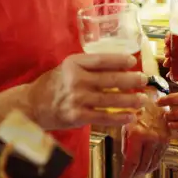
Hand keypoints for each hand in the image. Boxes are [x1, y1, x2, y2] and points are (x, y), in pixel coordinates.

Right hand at [28, 53, 148, 129]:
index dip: (120, 60)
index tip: (133, 61)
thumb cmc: (54, 83)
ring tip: (143, 100)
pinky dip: (119, 118)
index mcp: (74, 63)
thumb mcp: (67, 67)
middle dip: (131, 80)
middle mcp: (76, 79)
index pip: (102, 60)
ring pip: (110, 100)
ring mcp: (77, 99)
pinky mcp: (77, 116)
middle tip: (145, 80)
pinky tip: (131, 117)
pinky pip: (104, 117)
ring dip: (130, 100)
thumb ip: (88, 66)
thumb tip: (118, 67)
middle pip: (110, 79)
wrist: (33, 105)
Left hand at [120, 88, 170, 177]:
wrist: (153, 97)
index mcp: (138, 134)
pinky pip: (160, 156)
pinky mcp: (168, 139)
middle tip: (130, 175)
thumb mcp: (125, 125)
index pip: (132, 161)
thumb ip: (126, 144)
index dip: (127, 174)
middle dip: (135, 173)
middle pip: (143, 165)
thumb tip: (127, 159)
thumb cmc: (136, 108)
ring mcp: (161, 139)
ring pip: (153, 163)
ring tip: (138, 171)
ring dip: (145, 169)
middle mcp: (151, 139)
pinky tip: (148, 163)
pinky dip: (153, 162)